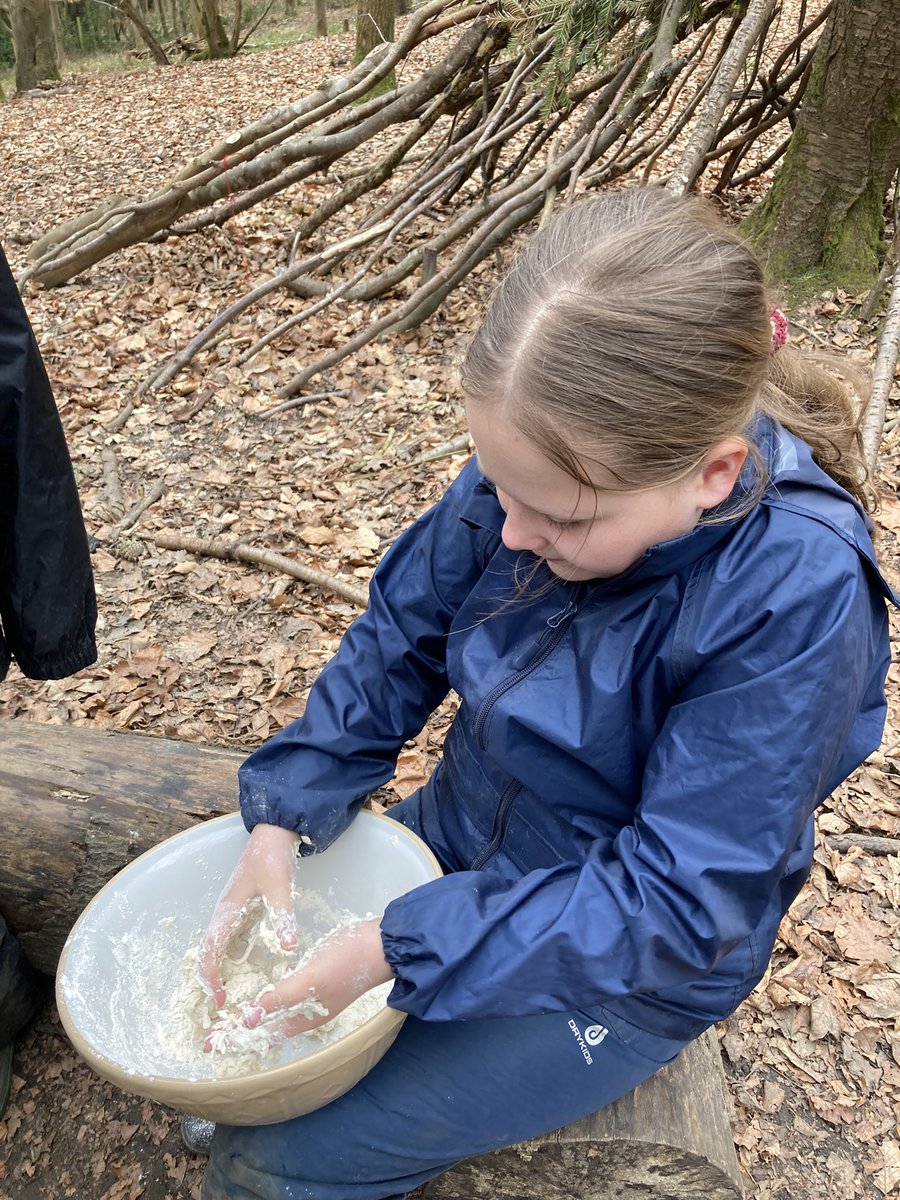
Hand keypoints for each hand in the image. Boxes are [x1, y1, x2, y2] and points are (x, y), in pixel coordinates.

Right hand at [199, 823, 300, 1007]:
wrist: (273, 833)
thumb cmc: (271, 856)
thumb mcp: (279, 887)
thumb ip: (282, 917)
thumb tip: (288, 949)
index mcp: (227, 911)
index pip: (210, 950)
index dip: (211, 977)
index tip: (220, 999)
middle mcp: (226, 915)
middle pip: (210, 953)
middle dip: (212, 980)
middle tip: (225, 1005)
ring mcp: (234, 914)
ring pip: (221, 949)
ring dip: (222, 971)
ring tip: (233, 996)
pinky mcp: (245, 911)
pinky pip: (235, 941)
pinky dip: (235, 959)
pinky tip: (248, 971)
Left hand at [206, 917, 392, 1047]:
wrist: (382, 945)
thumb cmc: (347, 962)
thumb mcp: (310, 979)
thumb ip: (280, 998)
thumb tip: (249, 1020)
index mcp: (304, 1018)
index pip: (262, 1033)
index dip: (236, 1037)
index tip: (210, 1044)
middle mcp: (306, 1012)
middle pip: (265, 1026)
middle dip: (239, 1030)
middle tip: (211, 1034)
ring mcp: (313, 995)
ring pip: (274, 1012)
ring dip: (253, 1015)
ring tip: (229, 1017)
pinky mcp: (317, 977)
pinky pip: (285, 995)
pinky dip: (268, 998)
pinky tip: (263, 992)